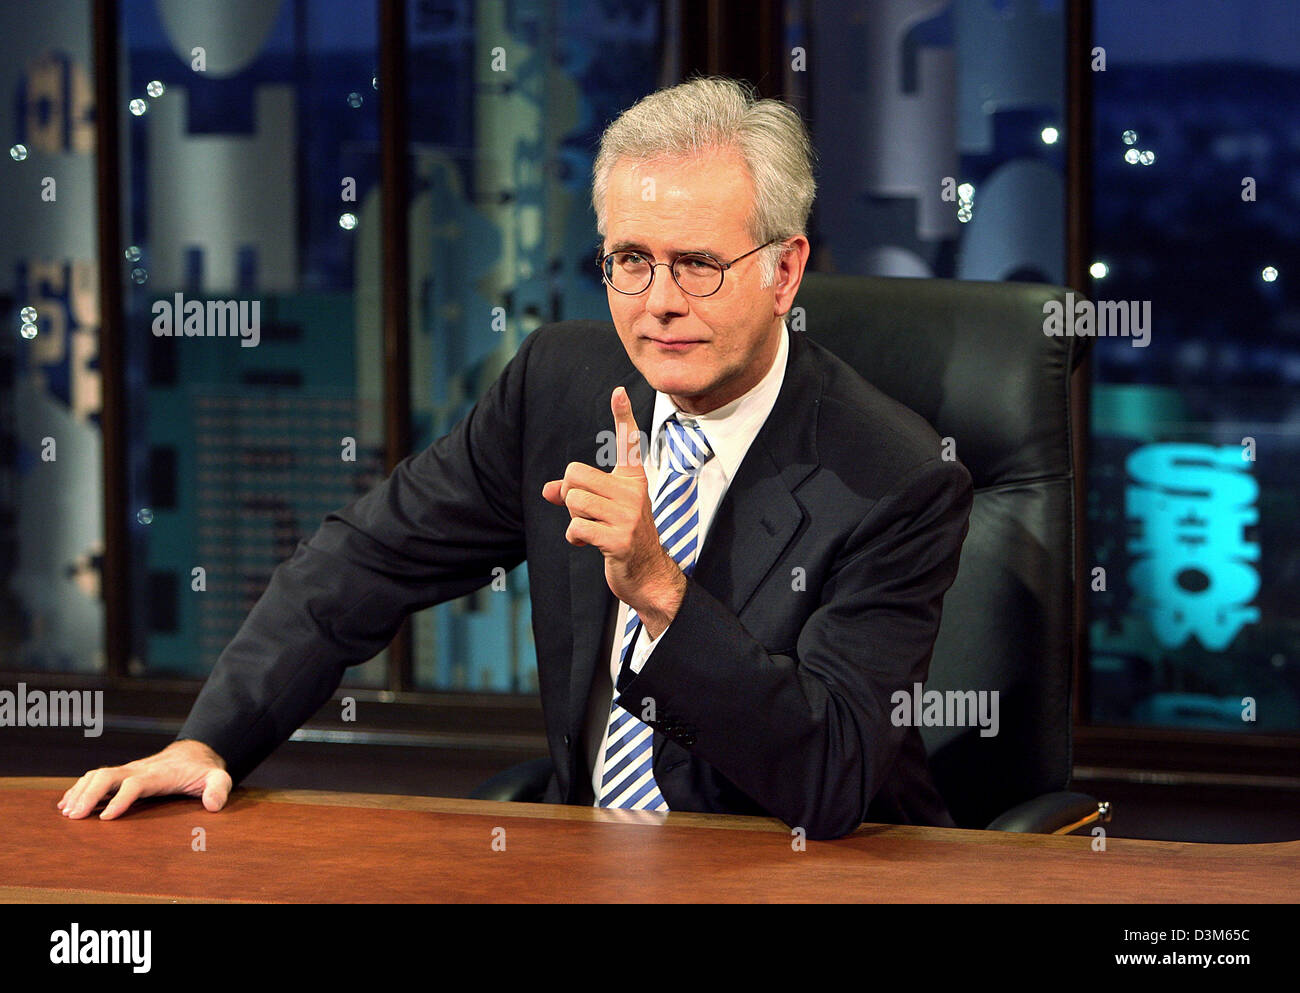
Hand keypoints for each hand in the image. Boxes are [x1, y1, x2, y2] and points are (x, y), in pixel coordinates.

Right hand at [57, 739, 231, 819]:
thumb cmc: (203, 769)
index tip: (106, 817)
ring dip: (80, 792)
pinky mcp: (123, 774)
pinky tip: (66, 804)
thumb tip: (214, 805)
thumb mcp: (218, 777)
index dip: (121, 799)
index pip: (135, 784)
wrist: (194, 752)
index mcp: (159, 774)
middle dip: (89, 795)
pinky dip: (79, 788)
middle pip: (108, 776)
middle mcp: (139, 769)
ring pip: (98, 775)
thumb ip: (218, 789)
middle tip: (74, 817)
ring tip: (66, 813)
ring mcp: (129, 770)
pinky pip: (95, 777)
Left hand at [542, 386, 685, 637]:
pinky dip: (575, 537)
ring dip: (574, 518)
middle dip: (571, 494)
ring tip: (591, 529)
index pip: (627, 443)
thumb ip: (575, 495)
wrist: (648, 574)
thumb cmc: (622, 536)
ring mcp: (628, 515)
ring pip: (574, 499)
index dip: (623, 416)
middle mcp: (634, 492)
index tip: (619, 391)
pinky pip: (577, 526)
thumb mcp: (602, 510)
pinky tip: (588, 543)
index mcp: (633, 480)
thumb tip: (547, 491)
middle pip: (575, 474)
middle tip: (588, 513)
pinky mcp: (620, 538)